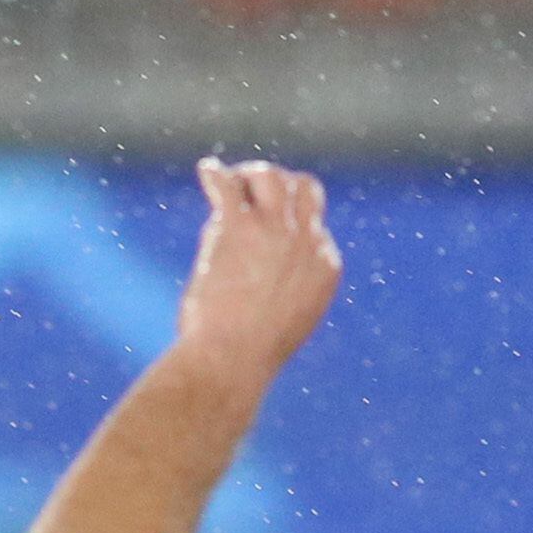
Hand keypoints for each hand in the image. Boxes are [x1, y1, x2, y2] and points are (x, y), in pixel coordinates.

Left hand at [178, 158, 342, 376]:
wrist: (232, 360)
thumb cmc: (252, 354)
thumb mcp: (289, 323)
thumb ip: (288, 295)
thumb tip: (267, 287)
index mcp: (325, 265)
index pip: (314, 225)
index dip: (289, 222)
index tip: (266, 228)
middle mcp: (306, 240)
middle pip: (304, 188)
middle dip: (282, 183)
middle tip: (255, 191)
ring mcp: (273, 230)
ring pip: (269, 177)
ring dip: (249, 176)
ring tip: (231, 185)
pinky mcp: (238, 227)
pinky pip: (227, 185)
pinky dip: (215, 174)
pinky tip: (207, 171)